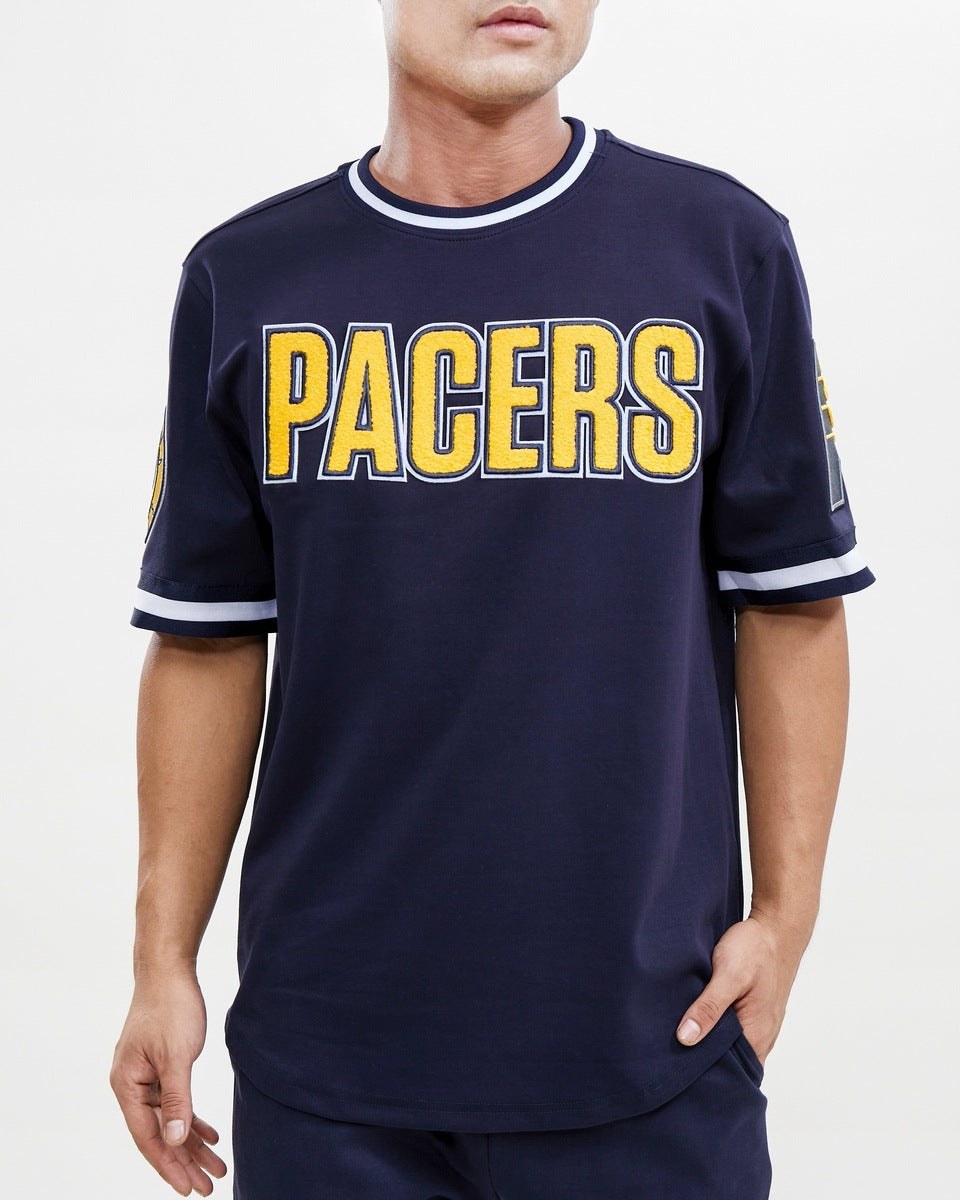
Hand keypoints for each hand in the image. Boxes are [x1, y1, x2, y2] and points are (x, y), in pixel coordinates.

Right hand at [110, 968, 226, 1195]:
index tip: (188, 1189)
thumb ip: (177, 1099)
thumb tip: (176, 1140)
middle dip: (185, 1162)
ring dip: (193, 1143)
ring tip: (216, 1167)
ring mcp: (145, 1076)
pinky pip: (176, 1101)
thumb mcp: (177, 1056)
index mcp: (127, 1085)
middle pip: (159, 1134)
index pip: (148, 1138)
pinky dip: (192, 1118)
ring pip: (170, 1120)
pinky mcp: (159, 1066)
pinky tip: (211, 1134)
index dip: (169, 1165)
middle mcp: (131, 1085)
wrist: (168, 970)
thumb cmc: (170, 1007)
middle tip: (209, 1186)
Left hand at [674, 910, 809, 1063]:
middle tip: (671, 1055)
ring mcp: (759, 1025)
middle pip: (730, 1063)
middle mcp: (761, 1037)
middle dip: (703, 1061)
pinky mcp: (753, 1012)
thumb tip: (685, 1039)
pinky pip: (733, 1030)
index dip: (704, 1075)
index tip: (676, 1070)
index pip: (730, 1074)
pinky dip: (715, 1028)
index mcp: (756, 1036)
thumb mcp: (729, 975)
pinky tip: (696, 1018)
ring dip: (708, 1043)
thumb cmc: (756, 950)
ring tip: (679, 1039)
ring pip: (730, 1046)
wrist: (777, 927)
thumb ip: (709, 1008)